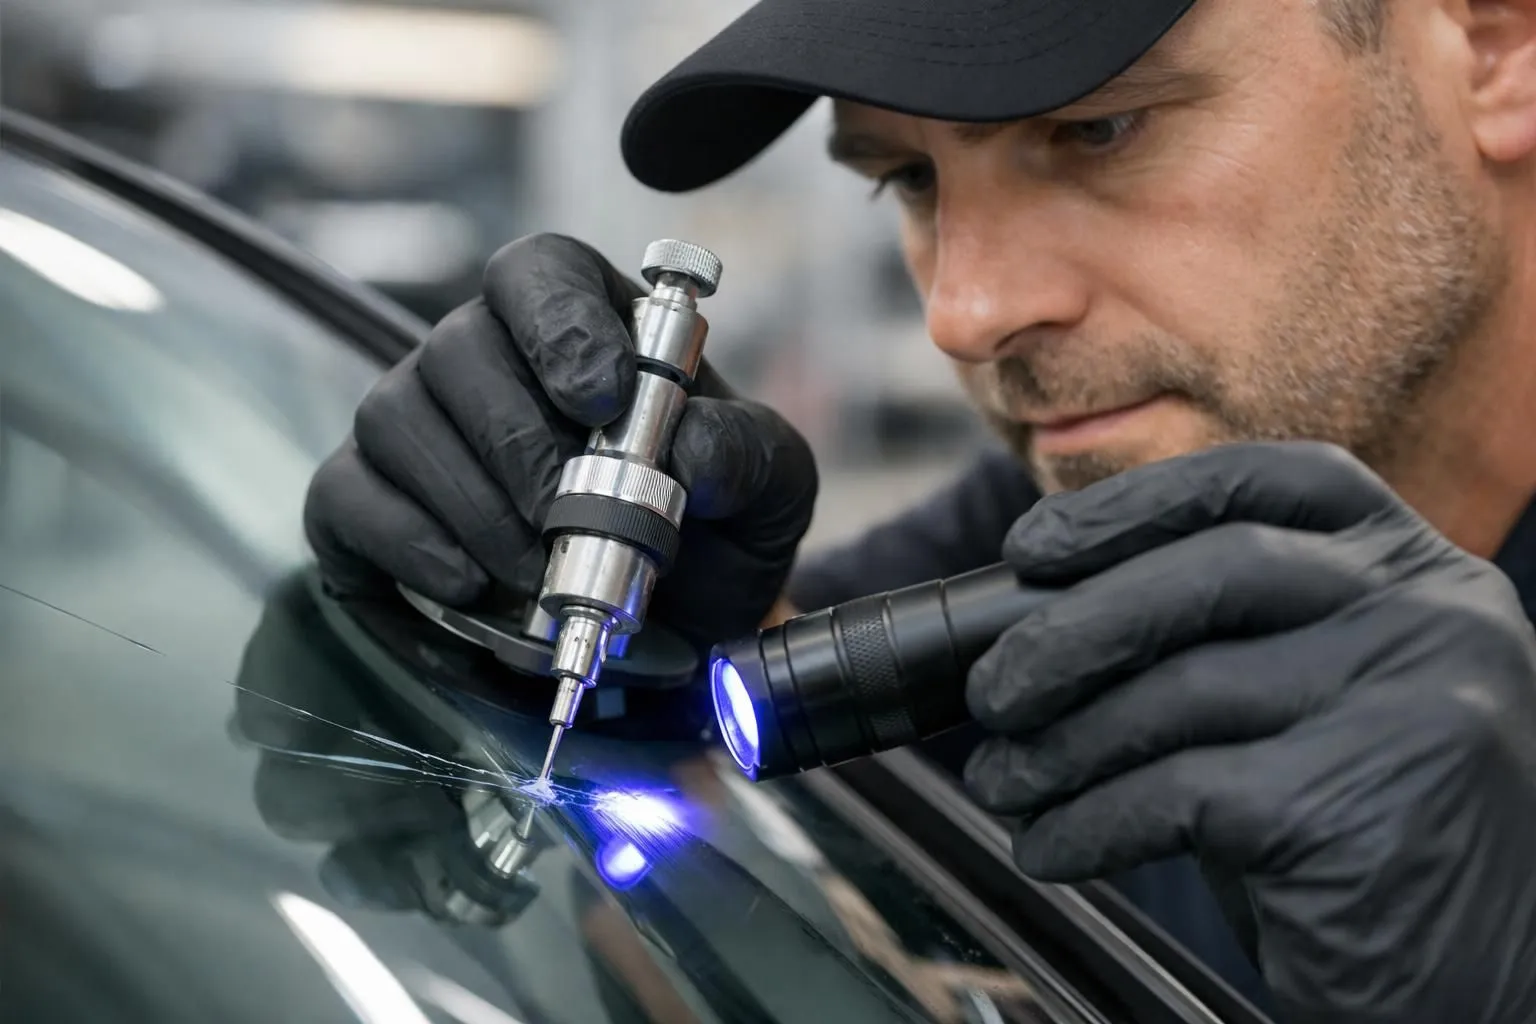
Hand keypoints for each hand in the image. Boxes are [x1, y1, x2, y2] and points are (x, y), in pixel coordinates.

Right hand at [304, 234, 816, 646]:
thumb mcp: (769, 494)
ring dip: (472, 502)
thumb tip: (691, 449)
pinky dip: (405, 539)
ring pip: (398, 415)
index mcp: (589, 328)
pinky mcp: (365, 500)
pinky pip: (348, 492)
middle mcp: (487, 358)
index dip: (561, 322)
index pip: (541, 271)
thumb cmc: (712, 539)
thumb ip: (748, 454)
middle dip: (517, 440)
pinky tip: (467, 585)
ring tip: (534, 572)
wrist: (663, 635)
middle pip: (458, 344)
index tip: (605, 398)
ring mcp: (417, 424)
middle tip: (567, 515)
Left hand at [962, 442, 1535, 1022]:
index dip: (1138, 503)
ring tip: (1006, 781)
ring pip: (1182, 687)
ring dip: (1062, 743)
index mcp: (1422, 571)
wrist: (1475, 986)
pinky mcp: (1357, 804)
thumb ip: (1221, 638)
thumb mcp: (1310, 702)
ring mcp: (1410, 706)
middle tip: (994, 691)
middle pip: (1216, 571)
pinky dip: (1088, 821)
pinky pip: (1174, 792)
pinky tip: (1053, 845)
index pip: (1273, 480)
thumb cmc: (1361, 836)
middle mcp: (1435, 618)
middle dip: (1073, 628)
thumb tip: (1039, 614)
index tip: (1036, 546)